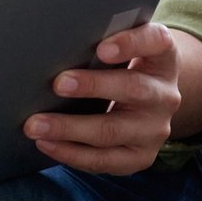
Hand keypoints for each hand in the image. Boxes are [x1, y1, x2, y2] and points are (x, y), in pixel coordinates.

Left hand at [25, 20, 184, 175]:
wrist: (150, 100)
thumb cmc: (125, 64)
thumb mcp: (124, 46)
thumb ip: (102, 40)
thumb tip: (55, 44)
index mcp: (163, 57)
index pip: (156, 42)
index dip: (131, 44)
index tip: (102, 48)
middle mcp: (165, 95)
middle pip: (133, 89)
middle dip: (93, 86)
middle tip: (58, 84)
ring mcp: (156, 129)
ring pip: (113, 131)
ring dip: (70, 129)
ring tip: (36, 125)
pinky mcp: (142, 156)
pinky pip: (105, 160)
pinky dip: (72, 153)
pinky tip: (46, 144)